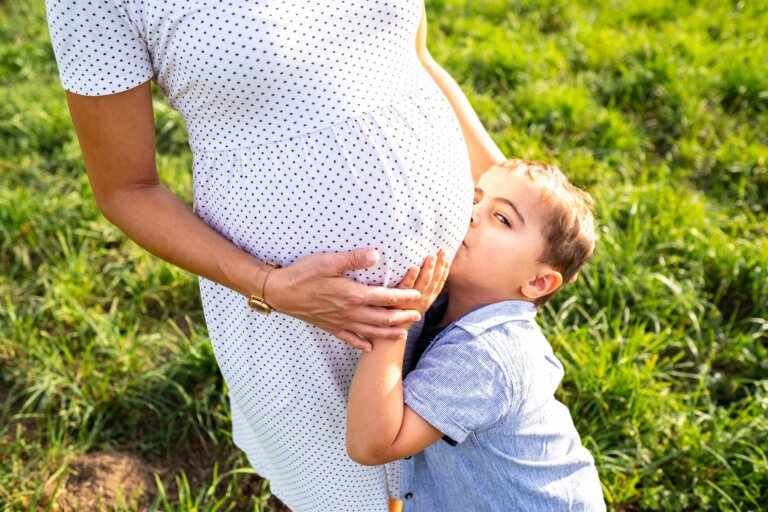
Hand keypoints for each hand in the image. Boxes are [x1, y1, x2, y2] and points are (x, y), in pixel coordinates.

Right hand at [263, 248, 422, 350]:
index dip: (403, 297)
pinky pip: (349, 339)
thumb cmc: (303, 274)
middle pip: (382, 318)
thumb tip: (377, 255)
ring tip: (403, 334)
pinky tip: (370, 347)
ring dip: (388, 333)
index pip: (385, 297)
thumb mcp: (328, 262)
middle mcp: (349, 312)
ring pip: (370, 331)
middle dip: (402, 317)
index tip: (418, 296)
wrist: (280, 293)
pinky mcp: (329, 327)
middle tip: (418, 316)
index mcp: (352, 295)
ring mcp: (340, 322)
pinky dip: (362, 344)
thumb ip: (354, 259)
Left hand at [395, 249, 450, 316]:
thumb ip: (422, 284)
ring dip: (429, 269)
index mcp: (429, 297)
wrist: (391, 329)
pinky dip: (411, 277)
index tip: (447, 256)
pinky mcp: (399, 299)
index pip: (440, 281)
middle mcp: (423, 298)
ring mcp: (412, 299)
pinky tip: (414, 268)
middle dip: (440, 265)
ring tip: (431, 256)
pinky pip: (406, 287)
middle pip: (434, 280)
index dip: (445, 269)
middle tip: (442, 251)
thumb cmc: (403, 309)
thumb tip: (424, 266)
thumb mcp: (417, 299)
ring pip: (424, 283)